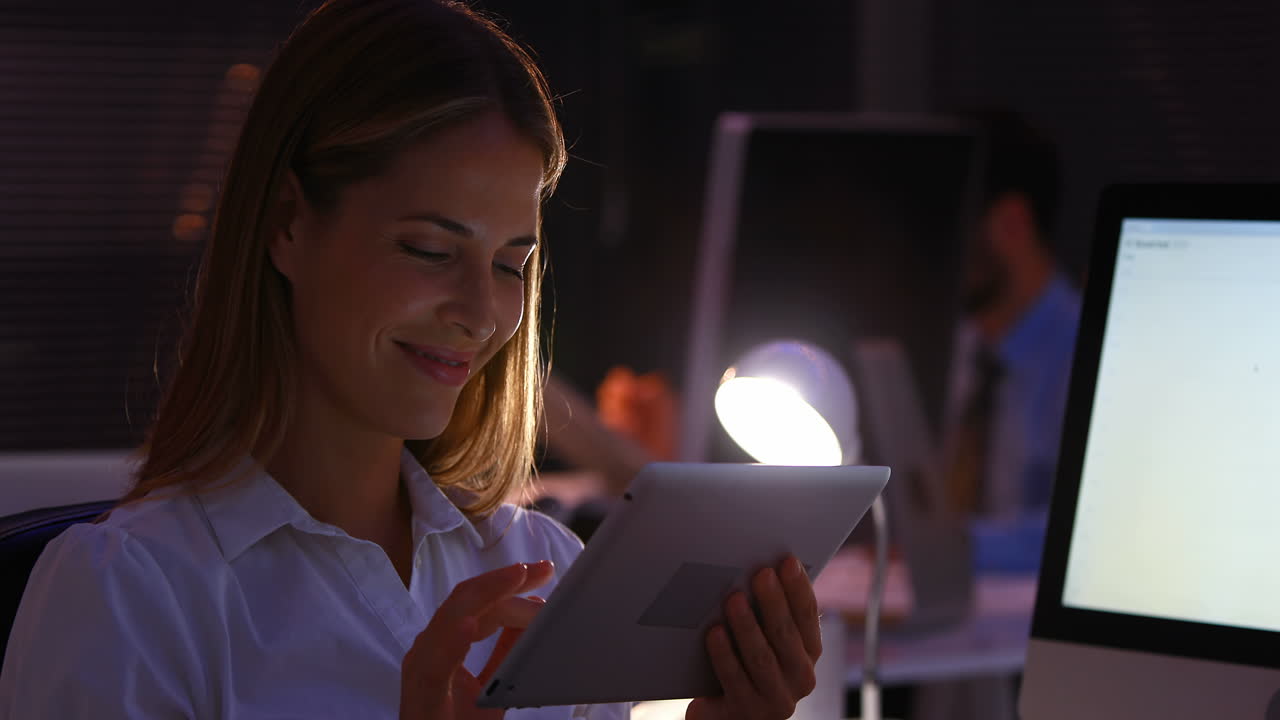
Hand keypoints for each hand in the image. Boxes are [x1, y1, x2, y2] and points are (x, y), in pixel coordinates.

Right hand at [399, 561, 553, 719]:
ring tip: (515, 579)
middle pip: (465, 602)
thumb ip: (507, 650)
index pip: (476, 602)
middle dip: (503, 580)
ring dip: (486, 597)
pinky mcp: (419, 698)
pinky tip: (472, 625)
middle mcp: (428, 652)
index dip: (508, 583)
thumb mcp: (493, 685)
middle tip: (539, 570)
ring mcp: (420, 673)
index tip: (542, 571)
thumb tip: (532, 615)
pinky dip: (451, 641)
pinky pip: (433, 666)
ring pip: (449, 619)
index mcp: (444, 646)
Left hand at [686, 555, 821, 719]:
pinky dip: (724, 654)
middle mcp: (799, 678)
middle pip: (786, 634)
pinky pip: (734, 679)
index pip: (807, 616)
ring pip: (761, 657)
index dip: (799, 588)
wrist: (728, 715)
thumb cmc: (747, 664)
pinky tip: (714, 633)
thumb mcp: (767, 640)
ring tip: (733, 599)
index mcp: (808, 653)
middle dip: (773, 602)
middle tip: (761, 574)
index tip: (788, 562)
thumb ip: (770, 613)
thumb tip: (762, 569)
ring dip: (747, 626)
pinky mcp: (746, 712)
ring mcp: (775, 699)